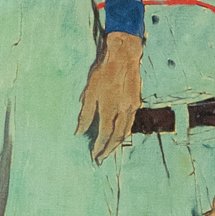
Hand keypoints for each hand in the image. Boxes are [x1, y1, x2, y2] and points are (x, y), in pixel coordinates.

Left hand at [77, 31, 143, 158]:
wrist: (123, 56)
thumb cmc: (103, 71)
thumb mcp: (89, 92)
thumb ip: (85, 114)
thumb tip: (79, 132)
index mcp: (109, 109)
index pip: (104, 135)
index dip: (98, 147)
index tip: (93, 155)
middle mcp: (122, 112)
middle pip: (116, 138)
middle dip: (108, 150)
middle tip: (101, 159)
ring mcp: (131, 108)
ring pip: (125, 132)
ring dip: (117, 144)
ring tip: (109, 151)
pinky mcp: (135, 103)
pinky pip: (130, 124)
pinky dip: (123, 133)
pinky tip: (118, 136)